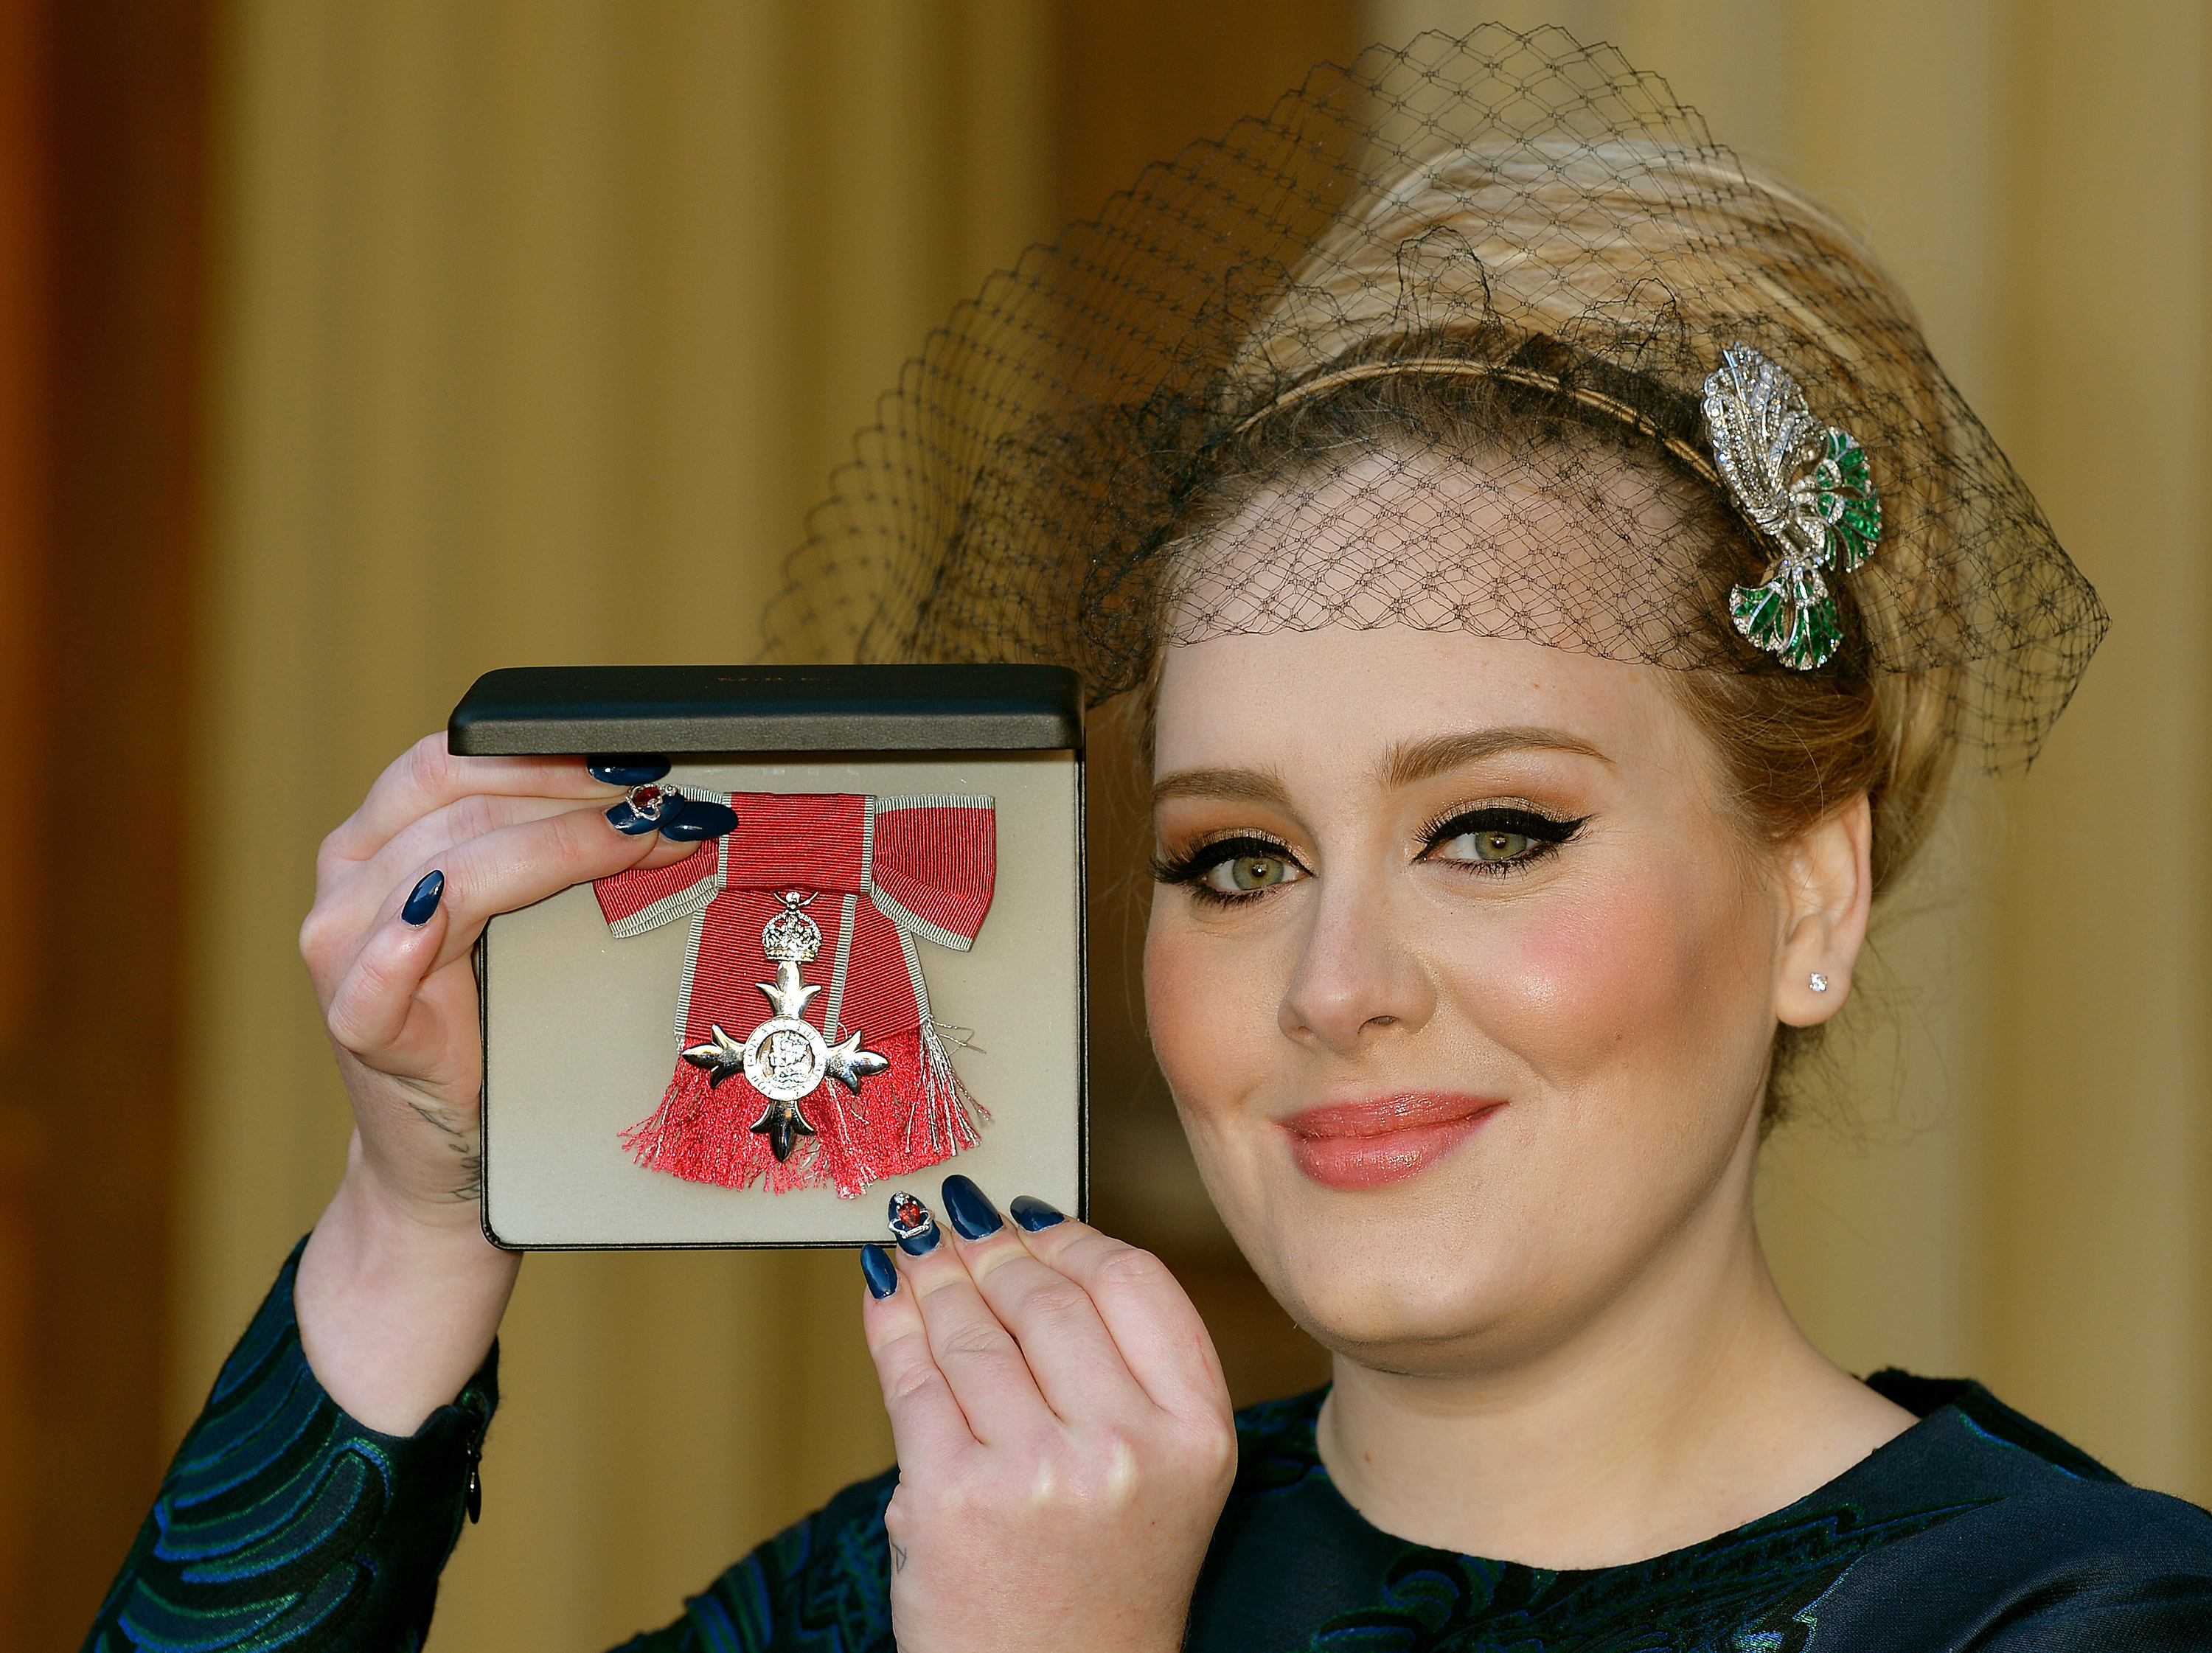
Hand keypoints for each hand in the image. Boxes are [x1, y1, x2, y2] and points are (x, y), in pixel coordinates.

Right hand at [294, 735, 723, 1429]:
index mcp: (381, 839)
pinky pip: (379, 979)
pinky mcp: (357, 1028)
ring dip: (555, 849)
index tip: (642, 759)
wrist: (443, 1159)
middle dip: (576, 798)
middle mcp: (351, 882)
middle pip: (462, 806)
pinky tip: (441, 923)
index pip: (453, 761)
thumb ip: (550, 855)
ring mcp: (344, 953)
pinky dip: (410, 945)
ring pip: (445, 870)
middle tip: (669, 805)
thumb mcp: (519, 924)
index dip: (548, 753)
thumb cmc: (490, 1032)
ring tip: (643, 843)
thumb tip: (658, 799)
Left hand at [862, 1177, 1236, 1652]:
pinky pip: (912, 1379)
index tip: (1030, 1217)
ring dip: (933, 1275)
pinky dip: (890, 1323)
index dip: (1070, 1235)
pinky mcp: (952, 1497)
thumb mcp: (1162, 1472)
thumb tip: (1026, 1238)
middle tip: (959, 1222)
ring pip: (971, 1330)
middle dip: (990, 1248)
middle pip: (1047, 1295)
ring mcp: (1036, 1472)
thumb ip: (1119, 1364)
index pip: (1133, 1281)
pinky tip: (883, 1291)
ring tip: (917, 1249)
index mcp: (1196, 1432)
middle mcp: (1126, 1447)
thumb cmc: (1100, 1581)